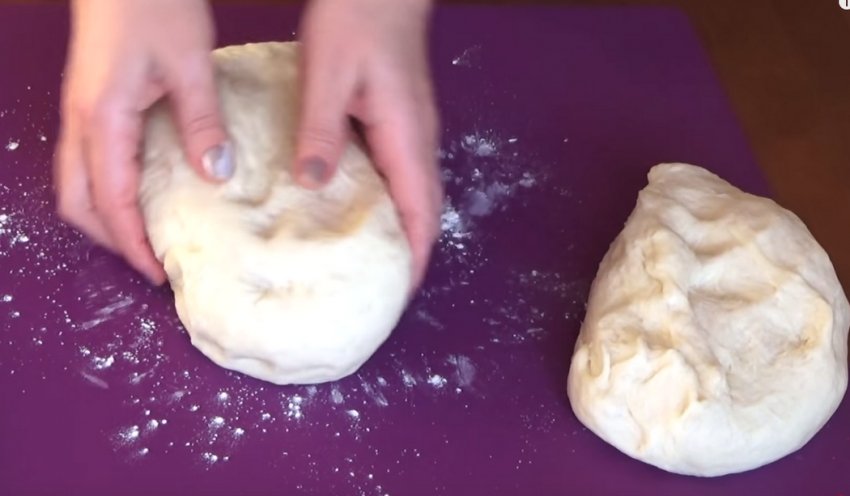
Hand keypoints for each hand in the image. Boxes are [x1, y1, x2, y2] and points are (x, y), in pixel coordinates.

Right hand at [55, 0, 231, 283]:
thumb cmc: (152, 4)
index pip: (110, 202)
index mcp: (103, 120)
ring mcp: (80, 111)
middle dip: (109, 238)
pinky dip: (106, 188)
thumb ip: (201, 122)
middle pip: (76, 202)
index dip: (130, 243)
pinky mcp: (89, 100)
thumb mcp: (189, 64)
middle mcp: (81, 122)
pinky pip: (86, 160)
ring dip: (104, 215)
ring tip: (143, 233)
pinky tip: (140, 189)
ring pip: (75, 182)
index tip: (157, 272)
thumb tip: (214, 175)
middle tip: (149, 259)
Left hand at [296, 0, 441, 288]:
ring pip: (415, 197)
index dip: (412, 260)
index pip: (420, 216)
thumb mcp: (328, 74)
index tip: (393, 297)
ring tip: (368, 263)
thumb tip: (312, 184)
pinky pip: (401, 176)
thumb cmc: (358, 18)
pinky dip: (389, 205)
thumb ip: (321, 130)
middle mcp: (418, 141)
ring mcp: (413, 131)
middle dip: (408, 256)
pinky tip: (356, 211)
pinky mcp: (400, 120)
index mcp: (406, 138)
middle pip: (425, 214)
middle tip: (378, 291)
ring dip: (400, 233)